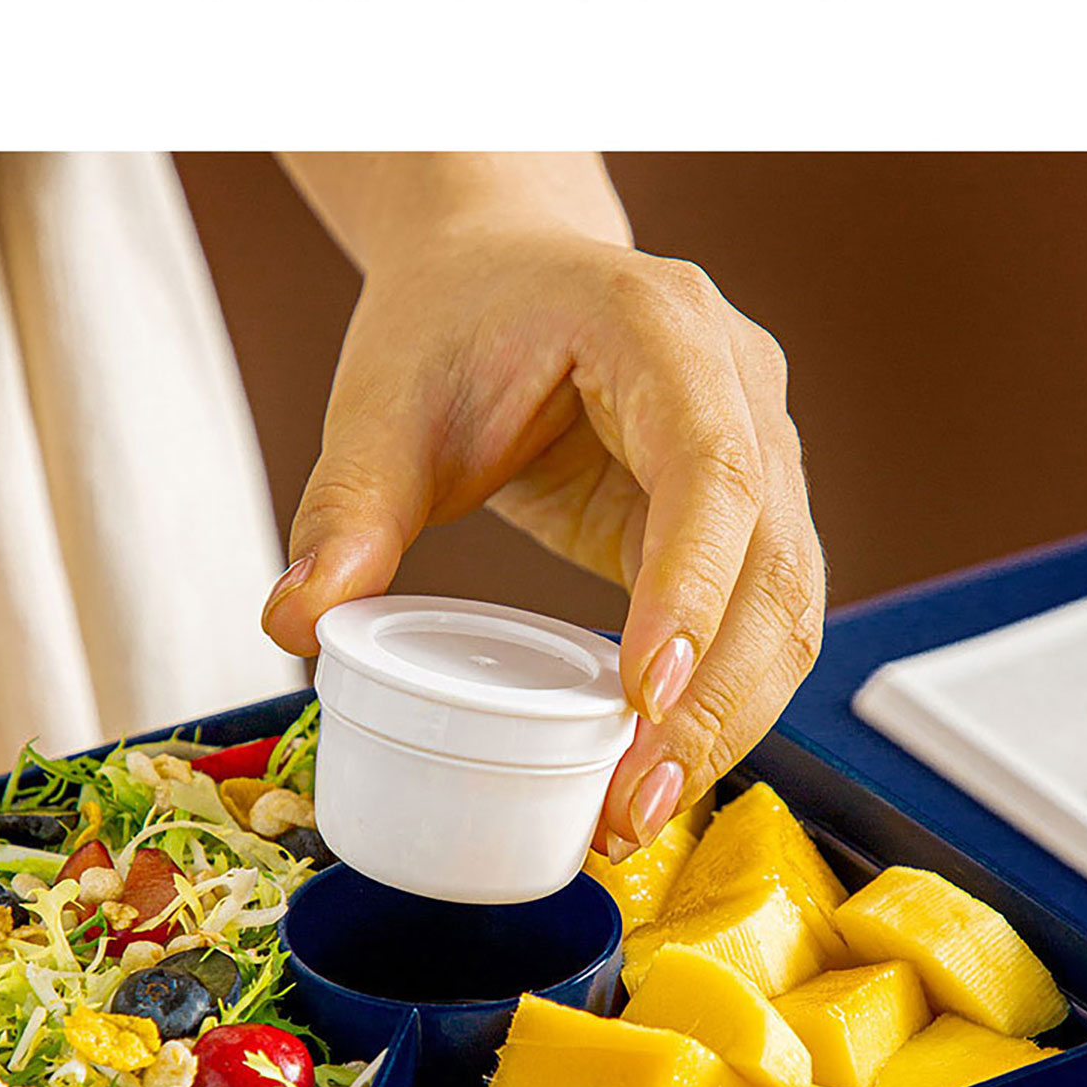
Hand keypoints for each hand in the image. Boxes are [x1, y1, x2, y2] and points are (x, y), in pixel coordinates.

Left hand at [264, 170, 823, 854]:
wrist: (501, 271)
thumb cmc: (453, 322)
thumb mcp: (385, 403)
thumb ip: (346, 509)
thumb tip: (295, 624)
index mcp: (662, 328)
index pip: (710, 472)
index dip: (690, 591)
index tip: (642, 697)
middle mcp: (740, 386)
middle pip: (772, 563)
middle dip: (712, 702)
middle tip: (629, 808)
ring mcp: (766, 451)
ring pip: (790, 608)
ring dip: (728, 724)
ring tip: (636, 815)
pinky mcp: (753, 519)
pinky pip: (766, 625)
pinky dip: (723, 708)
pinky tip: (657, 774)